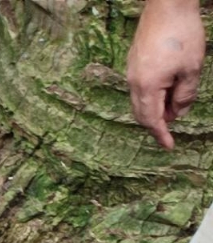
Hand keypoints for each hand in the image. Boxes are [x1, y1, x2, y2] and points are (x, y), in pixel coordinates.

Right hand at [128, 0, 206, 149]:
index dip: (161, 135)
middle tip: (174, 126)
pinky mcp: (134, 62)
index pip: (152, 119)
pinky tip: (166, 88)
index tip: (169, 146)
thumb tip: (179, 113)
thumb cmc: (181, 34)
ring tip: (174, 105)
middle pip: (141, 113)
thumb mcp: (192, 68)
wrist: (167, 5)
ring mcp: (132, 72)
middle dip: (157, 123)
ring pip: (140, 101)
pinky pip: (139, 88)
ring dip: (155, 109)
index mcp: (147, 87)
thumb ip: (185, 94)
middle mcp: (134, 82)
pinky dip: (151, 96)